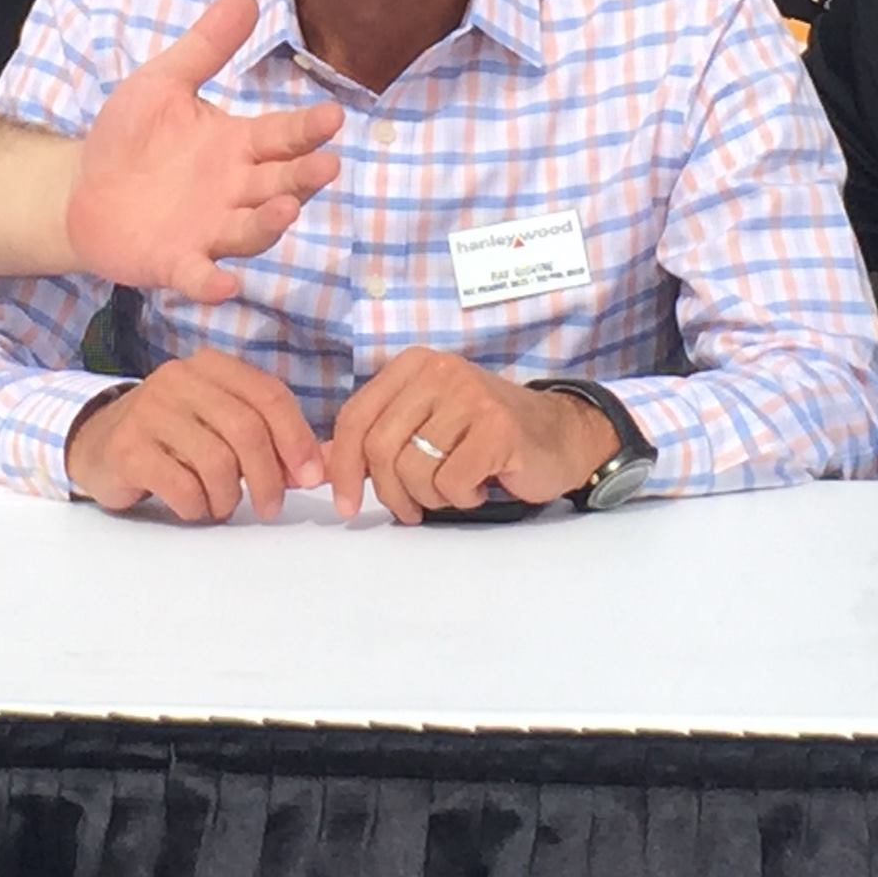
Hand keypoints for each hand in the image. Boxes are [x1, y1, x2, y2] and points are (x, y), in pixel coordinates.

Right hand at [66, 351, 325, 521]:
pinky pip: (182, 485)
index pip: (269, 395)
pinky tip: (193, 506)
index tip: (310, 478)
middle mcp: (179, 378)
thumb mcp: (222, 426)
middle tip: (271, 507)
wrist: (96, 443)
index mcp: (210, 366)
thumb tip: (324, 468)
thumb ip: (271, 440)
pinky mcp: (127, 448)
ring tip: (222, 505)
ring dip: (230, 497)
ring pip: (217, 461)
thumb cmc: (173, 438)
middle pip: (247, 430)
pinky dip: (198, 506)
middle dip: (269, 477)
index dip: (297, 439)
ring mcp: (149, 410)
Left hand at [67, 0, 341, 301]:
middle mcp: (234, 191)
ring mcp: (208, 230)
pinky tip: (224, 286)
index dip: (307, 130)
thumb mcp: (164, 82)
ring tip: (285, 210)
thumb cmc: (130, 136)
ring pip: (250, 231)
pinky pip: (199, 275)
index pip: (282, 136)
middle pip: (279, 185)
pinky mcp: (175, 262)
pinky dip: (211, 283)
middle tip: (327, 166)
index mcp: (236, 145)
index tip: (333, 118)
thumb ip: (206, 47)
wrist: (80, 188)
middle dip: (304, 178)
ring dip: (269, 224)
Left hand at [325, 349, 617, 524]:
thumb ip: (375, 438)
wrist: (561, 435)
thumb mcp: (424, 424)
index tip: (345, 505)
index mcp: (412, 366)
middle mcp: (439, 371)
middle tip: (408, 510)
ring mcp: (470, 396)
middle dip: (388, 492)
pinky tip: (479, 486)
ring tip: (452, 490)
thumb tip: (316, 463)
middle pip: (380, 448)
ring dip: (429, 497)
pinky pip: (451, 482)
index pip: (355, 418)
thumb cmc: (485, 436)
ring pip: (414, 469)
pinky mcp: (497, 427)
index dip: (342, 466)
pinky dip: (461, 498)